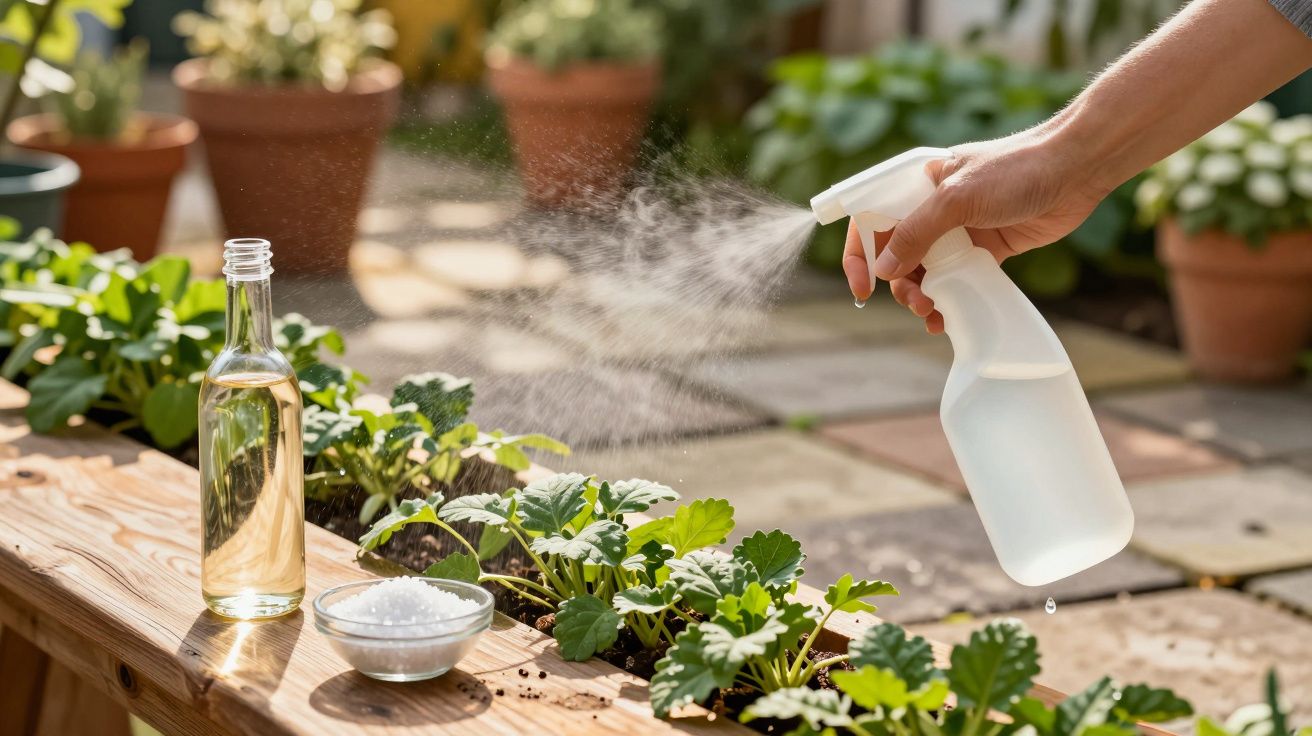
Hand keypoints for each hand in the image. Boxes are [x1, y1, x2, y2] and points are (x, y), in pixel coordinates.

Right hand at [843, 130, 1109, 333]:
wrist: (1075, 170)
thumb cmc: (1016, 169)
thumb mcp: (957, 198)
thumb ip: (917, 232)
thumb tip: (884, 269)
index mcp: (917, 184)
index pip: (871, 217)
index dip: (860, 253)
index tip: (863, 286)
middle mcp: (933, 208)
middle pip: (896, 253)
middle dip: (898, 283)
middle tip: (915, 301)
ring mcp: (958, 230)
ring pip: (924, 271)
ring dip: (921, 295)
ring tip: (931, 312)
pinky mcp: (985, 249)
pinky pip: (956, 280)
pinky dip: (948, 300)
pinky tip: (947, 318)